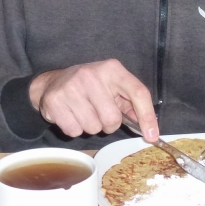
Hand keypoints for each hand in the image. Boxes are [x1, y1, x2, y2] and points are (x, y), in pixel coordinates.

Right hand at [28, 59, 158, 140]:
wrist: (52, 82)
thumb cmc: (90, 87)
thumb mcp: (112, 87)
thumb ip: (130, 104)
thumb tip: (149, 128)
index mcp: (112, 69)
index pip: (138, 92)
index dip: (147, 117)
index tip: (152, 136)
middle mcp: (91, 75)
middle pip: (113, 119)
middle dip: (109, 124)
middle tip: (100, 114)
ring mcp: (71, 87)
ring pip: (93, 127)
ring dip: (91, 127)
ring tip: (84, 113)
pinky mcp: (55, 101)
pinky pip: (75, 131)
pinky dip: (75, 129)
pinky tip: (71, 115)